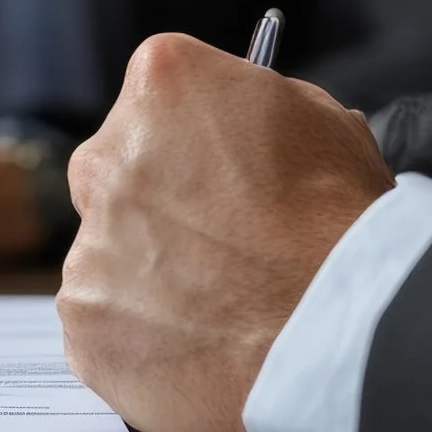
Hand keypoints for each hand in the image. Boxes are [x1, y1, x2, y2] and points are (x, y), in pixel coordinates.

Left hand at [57, 33, 391, 431]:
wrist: (342, 333)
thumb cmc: (346, 226)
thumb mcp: (327, 125)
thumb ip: (265, 112)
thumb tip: (249, 125)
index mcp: (162, 83)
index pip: (159, 93)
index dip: (198, 135)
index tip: (226, 168)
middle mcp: (105, 156)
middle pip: (119, 171)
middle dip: (161, 202)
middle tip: (225, 245)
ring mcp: (87, 244)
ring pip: (110, 254)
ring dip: (152, 275)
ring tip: (226, 308)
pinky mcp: (84, 322)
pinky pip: (106, 324)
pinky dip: (144, 339)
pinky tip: (204, 347)